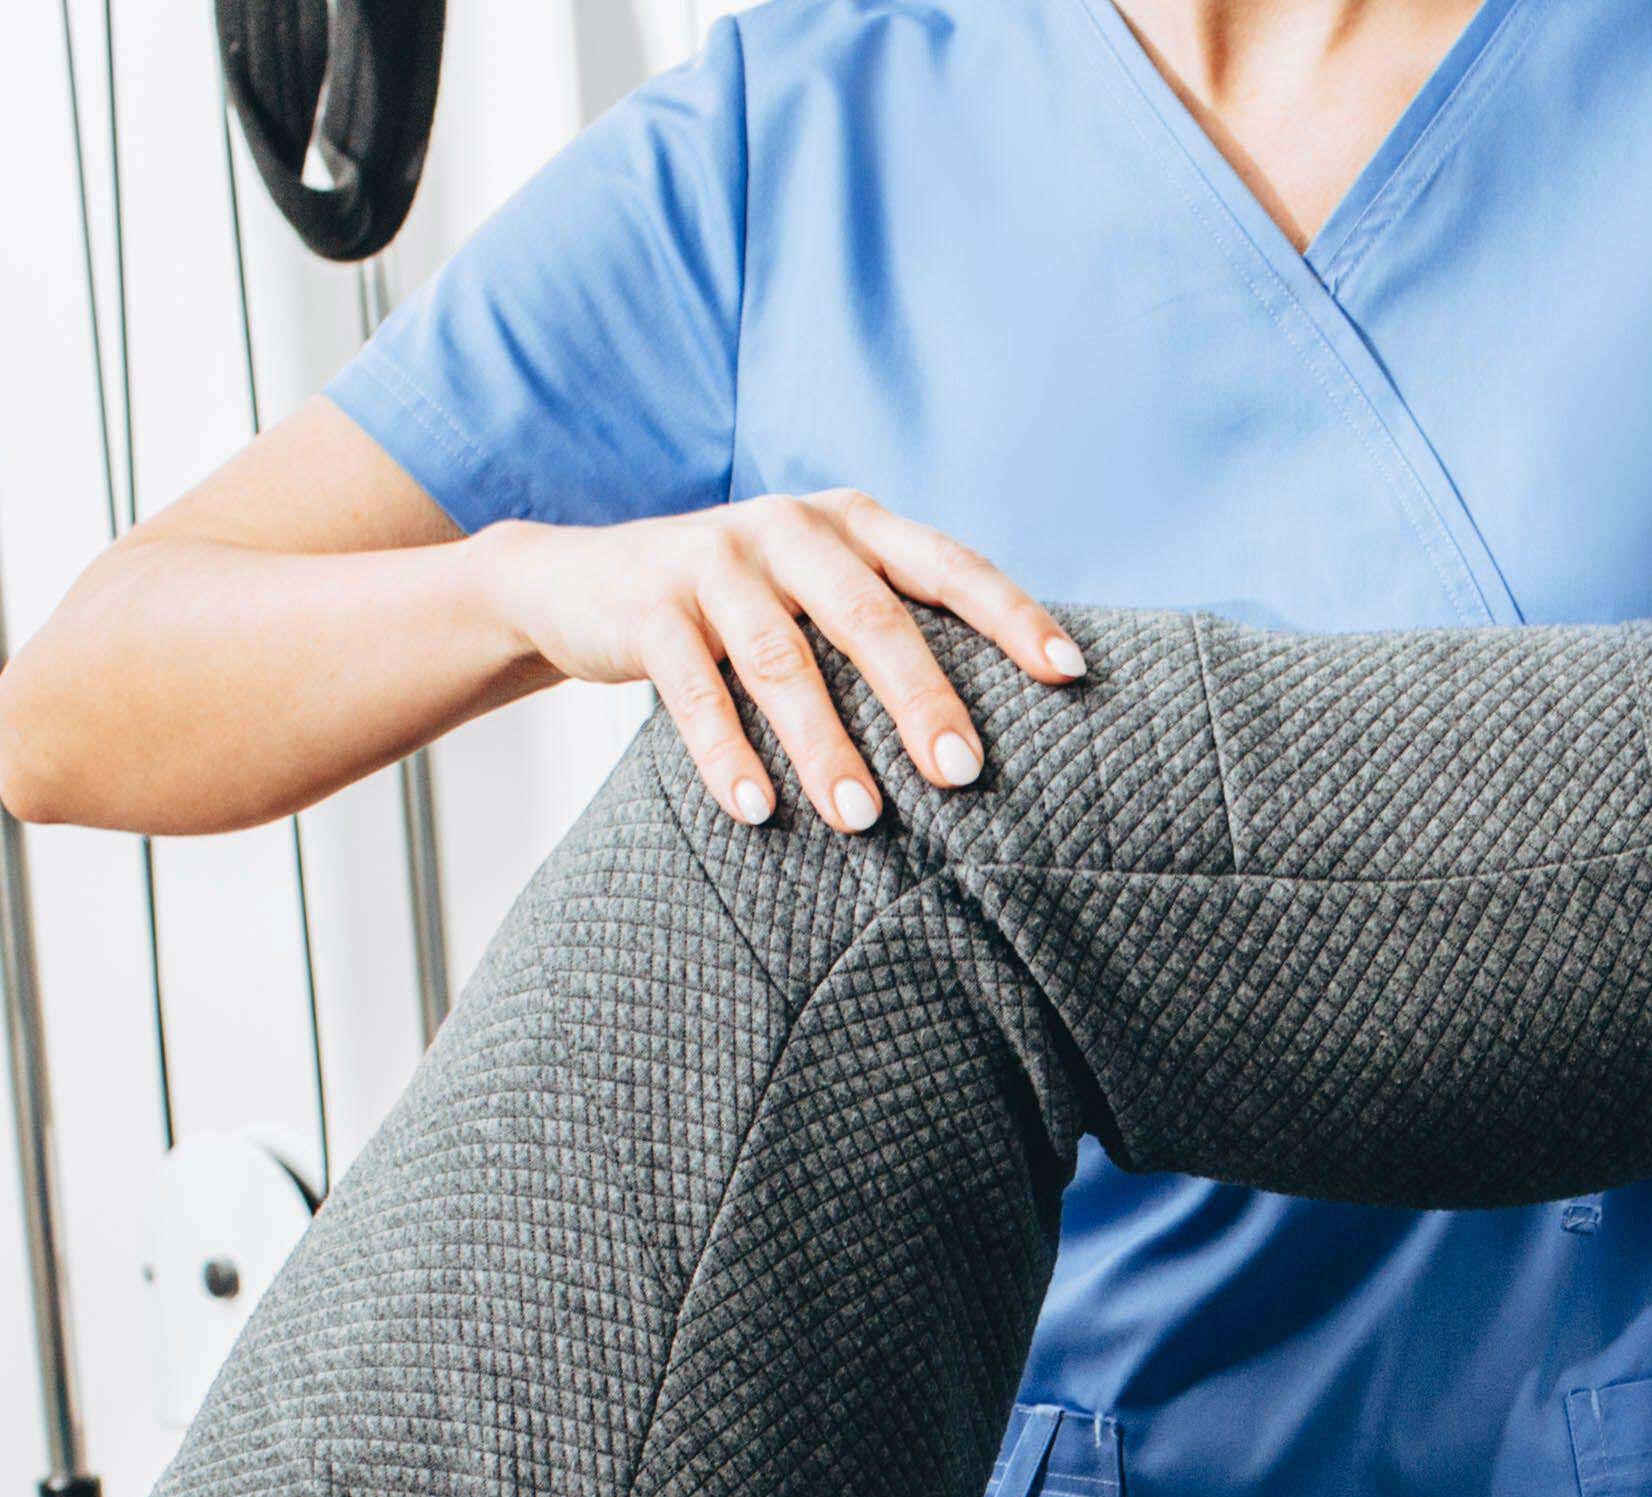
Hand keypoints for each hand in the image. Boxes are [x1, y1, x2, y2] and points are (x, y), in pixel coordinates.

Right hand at [471, 488, 1079, 831]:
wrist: (580, 581)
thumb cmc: (735, 609)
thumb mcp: (813, 592)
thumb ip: (886, 624)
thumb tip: (992, 727)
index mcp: (852, 522)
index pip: (949, 566)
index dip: (1013, 616)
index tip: (1071, 673)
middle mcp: (789, 528)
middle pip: (870, 617)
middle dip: (921, 698)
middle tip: (963, 773)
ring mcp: (714, 560)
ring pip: (781, 660)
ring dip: (825, 745)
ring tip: (862, 819)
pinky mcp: (648, 604)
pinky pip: (694, 688)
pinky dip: (726, 753)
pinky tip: (756, 810)